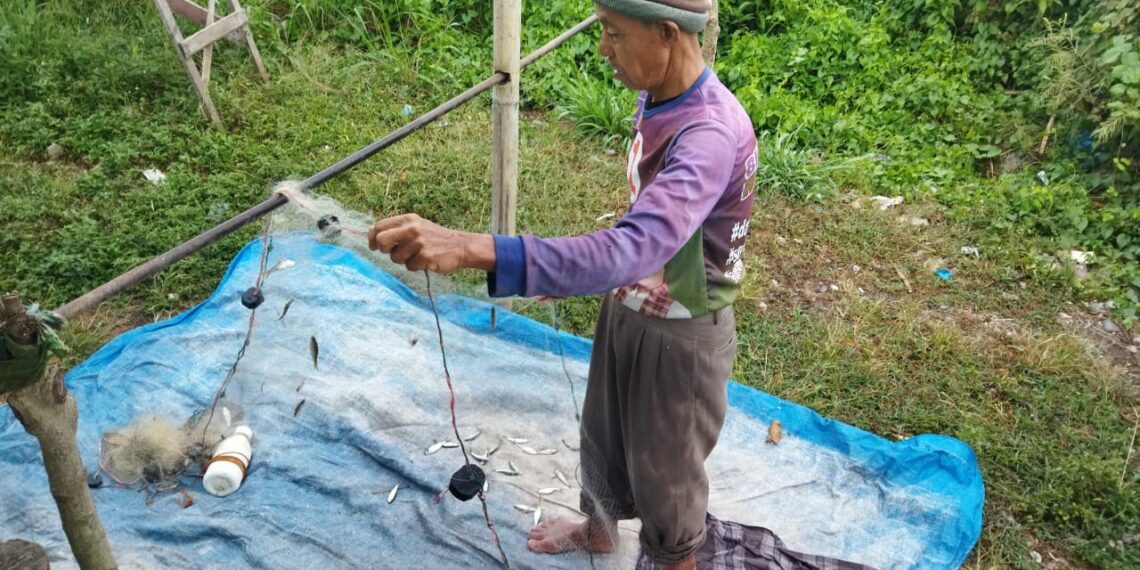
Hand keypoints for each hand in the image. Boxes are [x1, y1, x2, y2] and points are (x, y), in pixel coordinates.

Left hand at [367, 214, 493, 273]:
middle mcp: (412, 228)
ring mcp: (419, 242)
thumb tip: (373, 236)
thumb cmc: (435, 238)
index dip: (372, 238)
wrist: (461, 246)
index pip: (379, 226)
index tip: (373, 246)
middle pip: (381, 240)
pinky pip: (409, 267)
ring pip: (395, 258)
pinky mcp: (425, 256)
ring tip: (417, 256)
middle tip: (393, 252)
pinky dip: (415, 267)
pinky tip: (426, 261)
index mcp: (408, 219)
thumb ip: (398, 229)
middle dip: (383, 250)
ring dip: (403, 260)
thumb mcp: (417, 226)